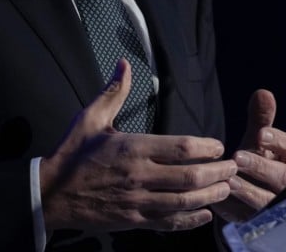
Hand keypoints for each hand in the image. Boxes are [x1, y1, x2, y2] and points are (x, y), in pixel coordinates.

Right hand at [39, 59, 235, 233]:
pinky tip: (204, 214)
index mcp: (132, 148)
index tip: (219, 145)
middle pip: (191, 176)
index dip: (207, 147)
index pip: (181, 148)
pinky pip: (170, 223)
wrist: (51, 193)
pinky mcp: (134, 221)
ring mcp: (137, 202)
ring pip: (185, 202)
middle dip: (218, 172)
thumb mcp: (91, 118)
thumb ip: (113, 91)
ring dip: (211, 196)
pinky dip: (191, 220)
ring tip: (226, 188)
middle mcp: (139, 176)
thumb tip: (124, 63)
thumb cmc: (72, 153)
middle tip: (234, 167)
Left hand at [212, 89, 285, 222]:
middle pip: (283, 177)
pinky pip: (249, 218)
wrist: (250, 198)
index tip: (261, 133)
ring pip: (268, 202)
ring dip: (248, 190)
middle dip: (261, 167)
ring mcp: (276, 207)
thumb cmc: (259, 164)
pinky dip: (233, 209)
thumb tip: (263, 93)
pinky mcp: (259, 223)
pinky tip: (219, 199)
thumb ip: (261, 120)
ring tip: (229, 180)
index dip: (279, 141)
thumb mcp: (259, 143)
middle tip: (238, 157)